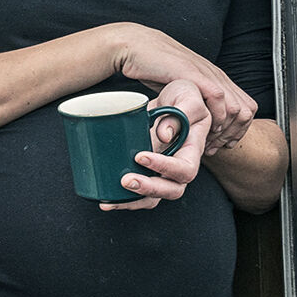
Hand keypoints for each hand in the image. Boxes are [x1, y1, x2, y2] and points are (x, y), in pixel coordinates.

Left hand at [99, 79, 210, 211]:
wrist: (170, 99)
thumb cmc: (182, 95)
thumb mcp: (186, 95)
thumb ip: (180, 112)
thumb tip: (163, 136)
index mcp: (192, 150)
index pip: (185, 169)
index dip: (165, 168)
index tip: (140, 156)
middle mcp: (179, 166)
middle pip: (172, 190)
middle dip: (148, 189)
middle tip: (125, 180)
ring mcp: (162, 172)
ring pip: (153, 198)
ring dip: (132, 202)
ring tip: (109, 200)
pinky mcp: (146, 172)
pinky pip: (139, 194)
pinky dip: (122, 200)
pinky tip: (104, 200)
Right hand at [111, 24, 255, 153]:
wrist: (136, 46)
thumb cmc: (152, 66)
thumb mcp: (179, 86)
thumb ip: (190, 98)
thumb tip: (193, 118)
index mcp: (216, 78)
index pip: (246, 107)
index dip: (238, 129)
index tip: (222, 143)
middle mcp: (216, 76)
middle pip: (246, 111)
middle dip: (234, 133)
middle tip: (216, 146)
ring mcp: (208, 74)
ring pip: (236, 108)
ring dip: (225, 130)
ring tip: (208, 140)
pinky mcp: (194, 73)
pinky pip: (218, 97)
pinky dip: (215, 115)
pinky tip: (202, 124)